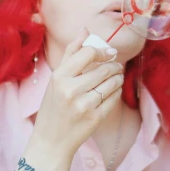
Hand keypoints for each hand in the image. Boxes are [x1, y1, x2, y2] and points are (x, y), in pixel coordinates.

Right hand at [32, 27, 123, 157]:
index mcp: (59, 77)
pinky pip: (114, 98)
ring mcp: (84, 105)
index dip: (102, 51)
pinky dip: (117, 92)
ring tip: (116, 77)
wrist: (51, 141)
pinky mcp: (95, 118)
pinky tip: (113, 91)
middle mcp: (70, 90)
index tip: (108, 53)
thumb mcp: (56, 78)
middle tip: (116, 66)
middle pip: (104, 68)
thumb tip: (85, 29)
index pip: (88, 53)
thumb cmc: (53, 106)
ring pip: (112, 83)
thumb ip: (71, 52)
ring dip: (118, 78)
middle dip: (114, 65)